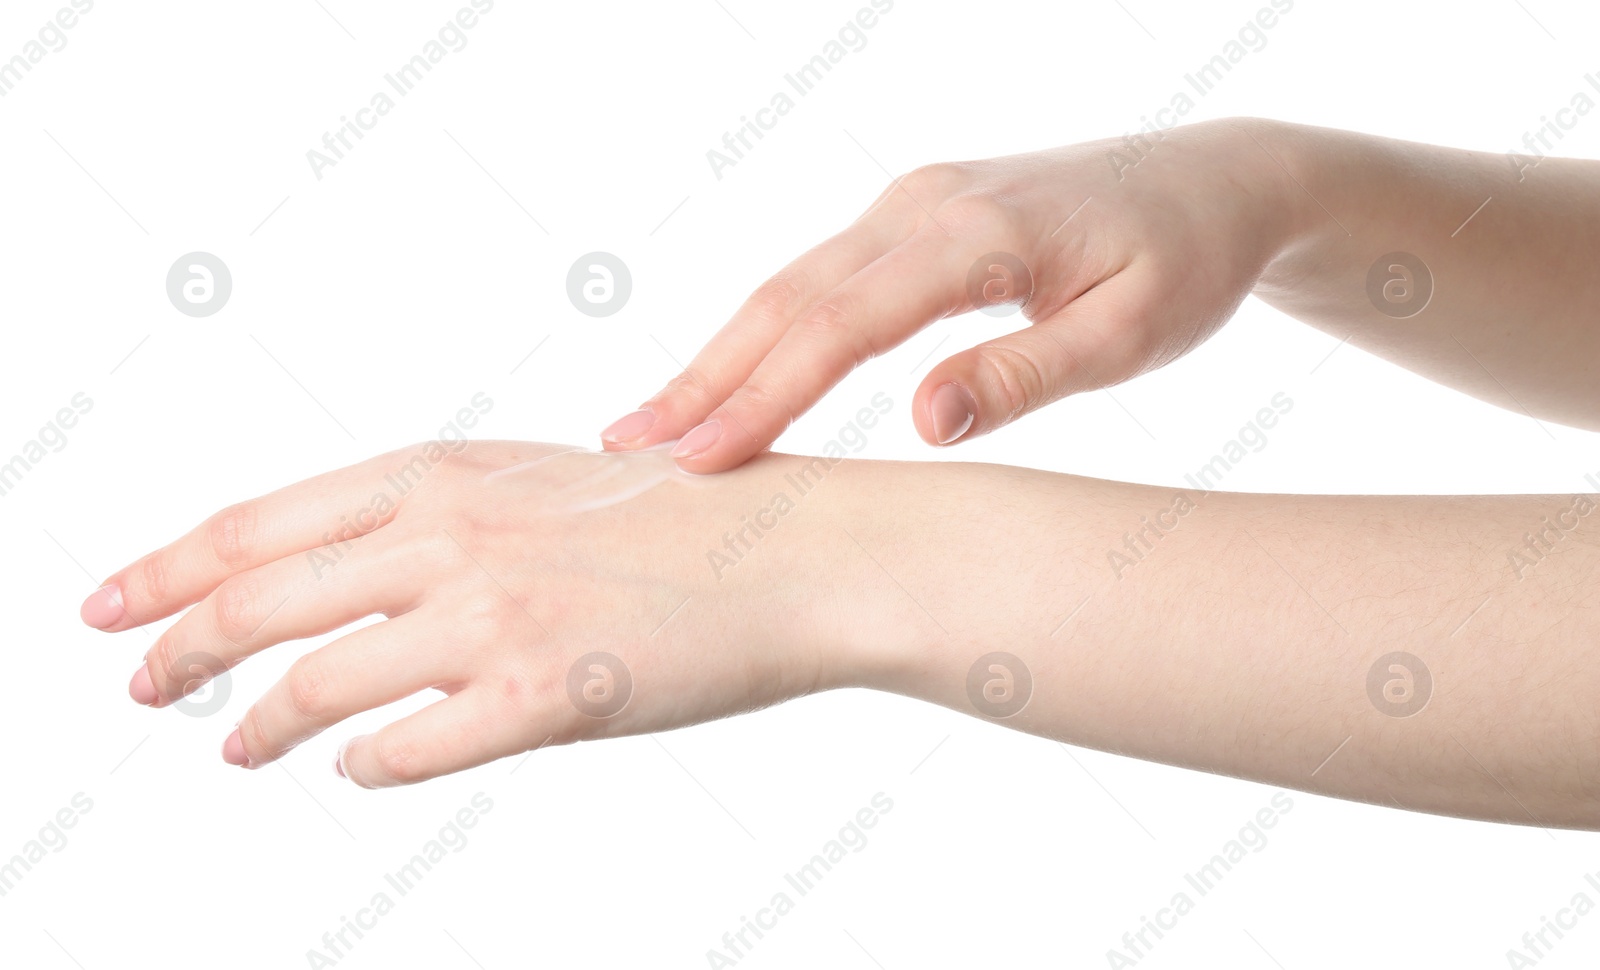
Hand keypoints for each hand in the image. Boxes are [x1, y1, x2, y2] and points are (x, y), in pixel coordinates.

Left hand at [77, 441, 863, 786]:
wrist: (794, 552)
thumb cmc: (678, 516)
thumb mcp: (534, 483)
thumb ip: (434, 518)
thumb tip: (337, 578)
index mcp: (442, 475)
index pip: (259, 523)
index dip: (166, 569)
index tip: (109, 604)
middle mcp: (451, 536)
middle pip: (259, 602)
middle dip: (176, 649)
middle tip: (137, 685)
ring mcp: (493, 616)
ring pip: (317, 684)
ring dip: (259, 722)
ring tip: (235, 743)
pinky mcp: (543, 696)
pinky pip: (410, 750)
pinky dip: (368, 765)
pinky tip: (359, 768)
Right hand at [600, 117, 1297, 471]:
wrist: (1217, 180)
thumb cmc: (1185, 264)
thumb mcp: (1133, 334)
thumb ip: (1026, 372)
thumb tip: (923, 423)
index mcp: (978, 233)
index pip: (843, 324)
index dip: (764, 393)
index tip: (697, 458)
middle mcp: (927, 205)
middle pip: (790, 295)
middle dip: (704, 374)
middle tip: (624, 447)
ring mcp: (914, 202)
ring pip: (793, 282)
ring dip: (720, 353)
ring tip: (650, 423)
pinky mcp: (915, 215)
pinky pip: (822, 276)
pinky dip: (766, 331)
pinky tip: (730, 374)